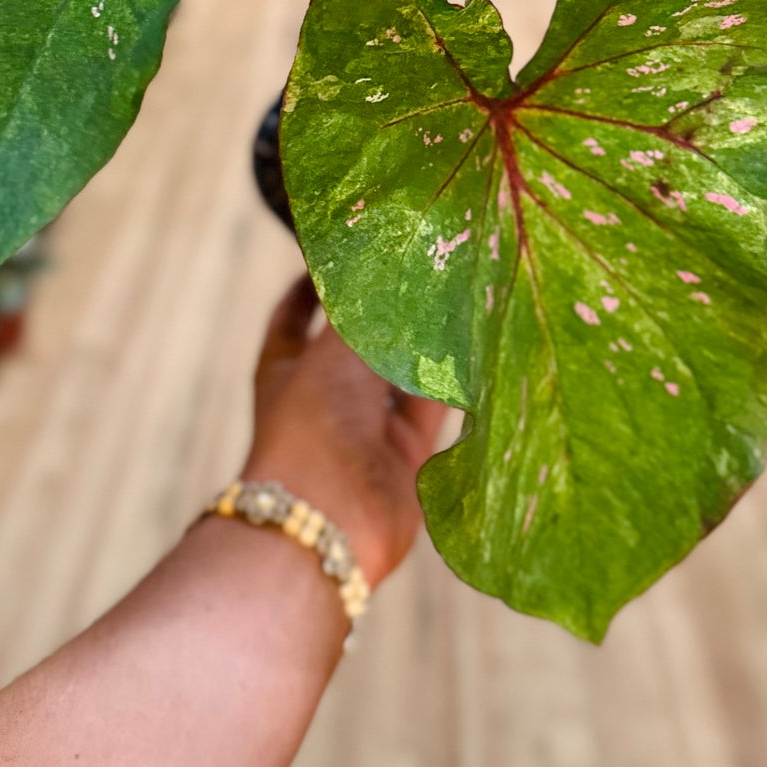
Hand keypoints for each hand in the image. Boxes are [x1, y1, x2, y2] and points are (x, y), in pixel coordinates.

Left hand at [243, 277, 448, 589]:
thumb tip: (375, 261)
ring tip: (461, 290)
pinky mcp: (407, 454)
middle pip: (361, 340)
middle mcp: (328, 395)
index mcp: (290, 367)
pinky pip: (434, 406)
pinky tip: (477, 341)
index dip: (314, 282)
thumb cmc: (314, 420)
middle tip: (426, 259)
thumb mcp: (334, 347)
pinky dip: (453, 379)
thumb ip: (359, 308)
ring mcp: (368, 427)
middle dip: (389, 307)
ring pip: (403, 372)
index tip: (339, 248)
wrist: (329, 518)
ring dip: (428, 340)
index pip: (296, 313)